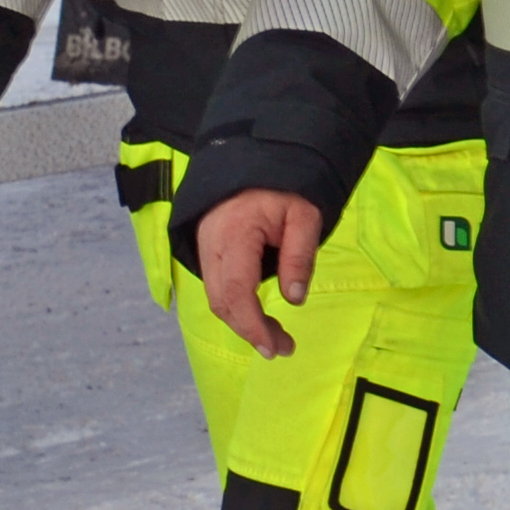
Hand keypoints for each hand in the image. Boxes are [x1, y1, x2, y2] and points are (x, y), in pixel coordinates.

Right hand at [192, 188, 326, 359]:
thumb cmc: (283, 187)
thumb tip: (295, 299)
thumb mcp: (304, 214)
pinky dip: (236, 308)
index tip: (274, 347)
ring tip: (275, 338)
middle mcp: (212, 244)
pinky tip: (258, 317)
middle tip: (282, 348)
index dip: (252, 325)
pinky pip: (217, 287)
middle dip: (250, 331)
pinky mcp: (207, 251)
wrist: (252, 160)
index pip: (236, 290)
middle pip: (222, 301)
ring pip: (216, 298)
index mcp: (235, 233)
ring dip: (243, 323)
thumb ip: (300, 256)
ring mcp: (205, 248)